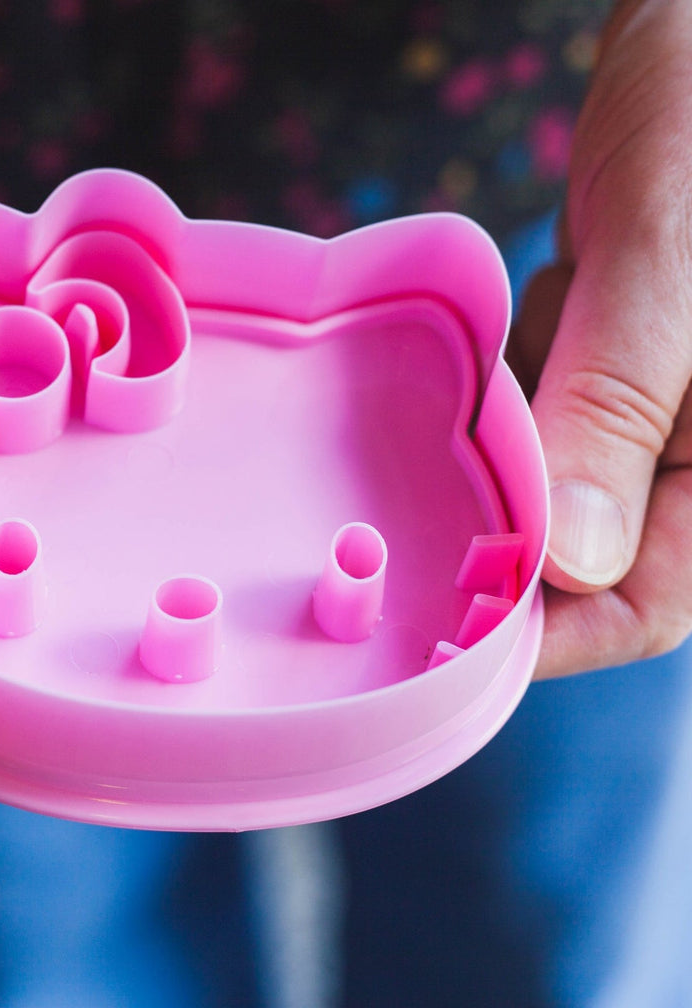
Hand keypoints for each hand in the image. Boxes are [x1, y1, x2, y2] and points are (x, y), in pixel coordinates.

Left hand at [511, 0, 691, 678]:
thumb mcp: (667, 268)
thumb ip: (618, 408)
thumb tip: (569, 560)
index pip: (653, 600)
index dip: (555, 624)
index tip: (457, 620)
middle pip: (589, 549)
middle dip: (519, 502)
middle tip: (454, 468)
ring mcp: (656, 404)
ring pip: (552, 475)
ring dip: (516, 421)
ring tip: (543, 324)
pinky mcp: (616, 359)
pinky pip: (545, 406)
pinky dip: (522, 369)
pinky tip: (548, 299)